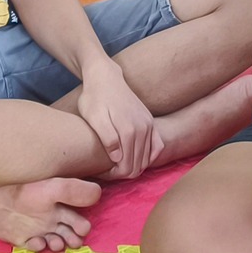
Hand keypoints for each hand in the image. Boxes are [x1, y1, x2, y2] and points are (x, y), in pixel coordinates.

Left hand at [77, 61, 160, 179]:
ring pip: (147, 159)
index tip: (100, 172)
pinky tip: (138, 159)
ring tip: (115, 166)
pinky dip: (149, 157)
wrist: (105, 77)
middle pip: (138, 165)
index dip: (113, 175)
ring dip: (133, 167)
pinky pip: (157, 146)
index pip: (127, 167)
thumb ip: (107, 138)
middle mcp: (144, 128)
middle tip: (105, 171)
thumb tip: (118, 158)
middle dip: (122, 173)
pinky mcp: (150, 121)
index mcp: (129, 131)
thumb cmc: (94, 97)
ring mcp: (149, 124)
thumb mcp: (94, 117)